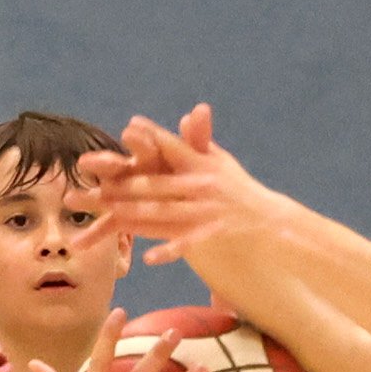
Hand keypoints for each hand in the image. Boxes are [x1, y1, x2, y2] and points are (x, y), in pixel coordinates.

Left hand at [92, 104, 277, 270]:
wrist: (271, 220)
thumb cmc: (239, 188)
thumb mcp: (221, 161)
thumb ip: (201, 140)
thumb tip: (189, 113)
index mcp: (202, 163)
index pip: (172, 147)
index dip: (150, 137)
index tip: (128, 129)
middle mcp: (203, 183)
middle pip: (158, 183)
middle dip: (125, 184)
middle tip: (99, 184)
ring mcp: (208, 209)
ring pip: (166, 211)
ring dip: (137, 214)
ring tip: (111, 215)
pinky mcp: (213, 233)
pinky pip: (187, 243)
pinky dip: (169, 250)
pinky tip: (148, 258)